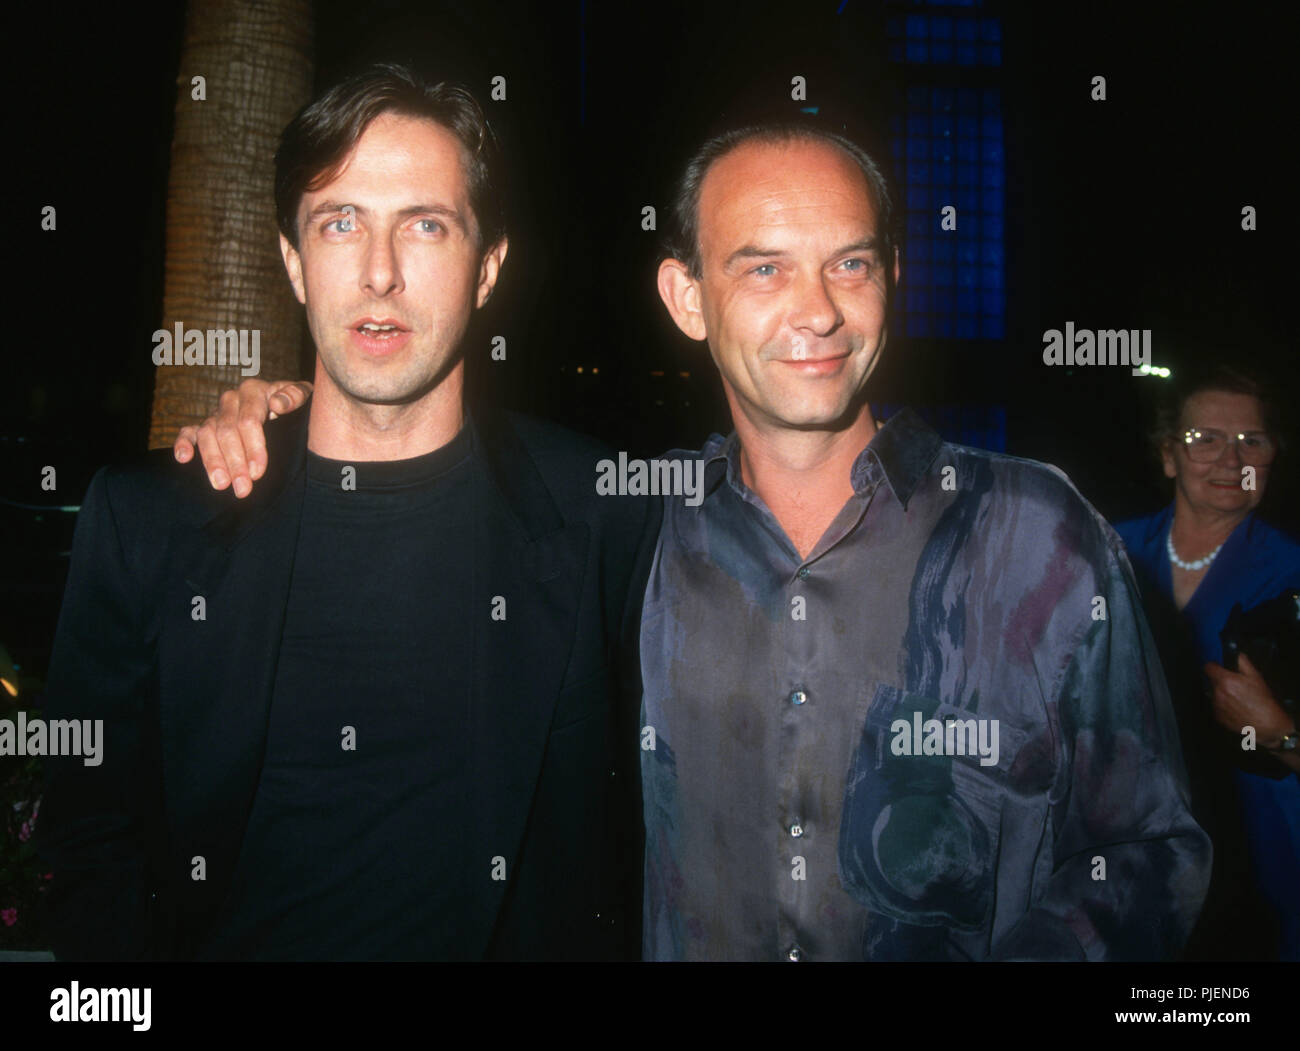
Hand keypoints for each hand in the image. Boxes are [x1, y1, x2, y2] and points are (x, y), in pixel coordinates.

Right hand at [173, 379, 311, 497]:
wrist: (285, 401)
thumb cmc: (296, 402)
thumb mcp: (304, 395)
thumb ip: (295, 396)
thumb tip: (278, 405)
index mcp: (254, 391)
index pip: (249, 420)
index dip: (253, 447)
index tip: (258, 472)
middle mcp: (232, 400)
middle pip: (226, 431)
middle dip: (234, 462)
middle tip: (242, 488)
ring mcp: (217, 413)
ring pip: (207, 434)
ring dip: (212, 461)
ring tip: (221, 485)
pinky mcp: (205, 425)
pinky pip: (189, 431)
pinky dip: (183, 443)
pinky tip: (183, 458)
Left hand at [1205, 653, 1295, 749]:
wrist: (1266, 723)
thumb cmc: (1262, 700)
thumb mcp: (1256, 677)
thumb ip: (1243, 663)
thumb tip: (1237, 655)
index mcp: (1225, 680)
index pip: (1208, 667)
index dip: (1213, 666)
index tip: (1218, 668)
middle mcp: (1217, 692)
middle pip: (1212, 682)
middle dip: (1220, 682)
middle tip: (1234, 686)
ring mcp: (1216, 706)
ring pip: (1214, 695)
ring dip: (1221, 694)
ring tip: (1237, 699)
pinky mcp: (1218, 717)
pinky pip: (1217, 707)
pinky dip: (1223, 706)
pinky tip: (1235, 708)